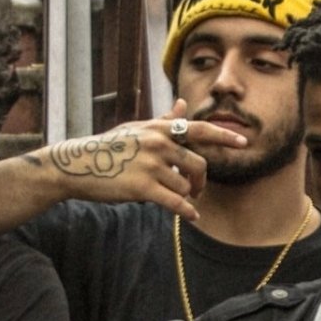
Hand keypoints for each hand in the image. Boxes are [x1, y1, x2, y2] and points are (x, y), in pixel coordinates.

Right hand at [40, 100, 242, 222]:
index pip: (199, 129)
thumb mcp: (136, 129)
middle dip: (201, 181)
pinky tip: (190, 216)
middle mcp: (158, 143)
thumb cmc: (108, 147)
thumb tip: (182, 103)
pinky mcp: (142, 188)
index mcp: (159, 129)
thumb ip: (164, 120)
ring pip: (186, 186)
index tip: (243, 142)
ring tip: (175, 198)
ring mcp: (150, 165)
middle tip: (197, 191)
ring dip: (185, 196)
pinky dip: (186, 211)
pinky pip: (175, 202)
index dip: (223, 136)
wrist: (76, 166)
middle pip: (199, 164)